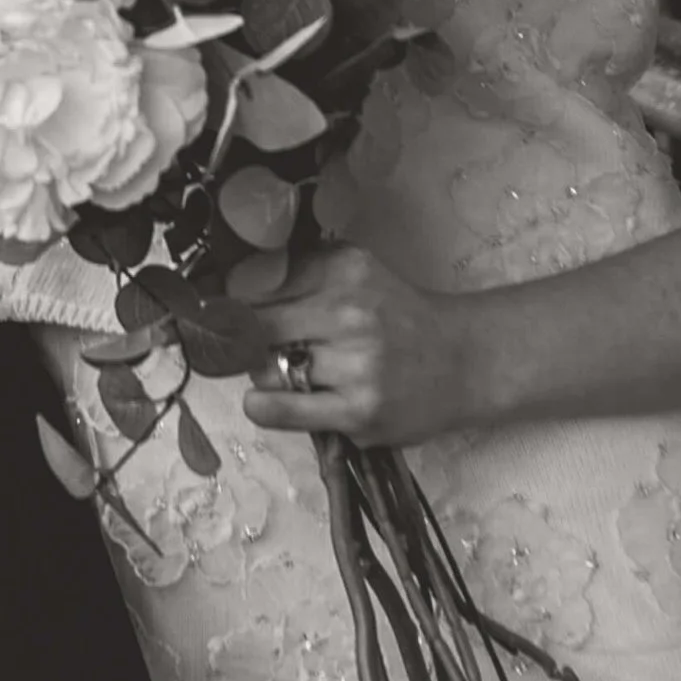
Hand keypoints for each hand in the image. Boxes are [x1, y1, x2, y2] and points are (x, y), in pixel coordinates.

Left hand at [236, 245, 487, 448]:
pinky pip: (288, 411)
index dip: (232, 298)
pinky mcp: (361, 412)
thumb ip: (300, 268)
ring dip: (262, 371)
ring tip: (282, 368)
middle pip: (257, 324)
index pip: (259, 281)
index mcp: (344, 270)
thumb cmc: (397, 313)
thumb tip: (231, 283)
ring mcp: (357, 366)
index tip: (218, 309)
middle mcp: (350, 313)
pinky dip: (265, 407)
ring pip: (268, 367)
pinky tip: (259, 401)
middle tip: (244, 342)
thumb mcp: (355, 269)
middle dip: (243, 335)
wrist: (462, 360)